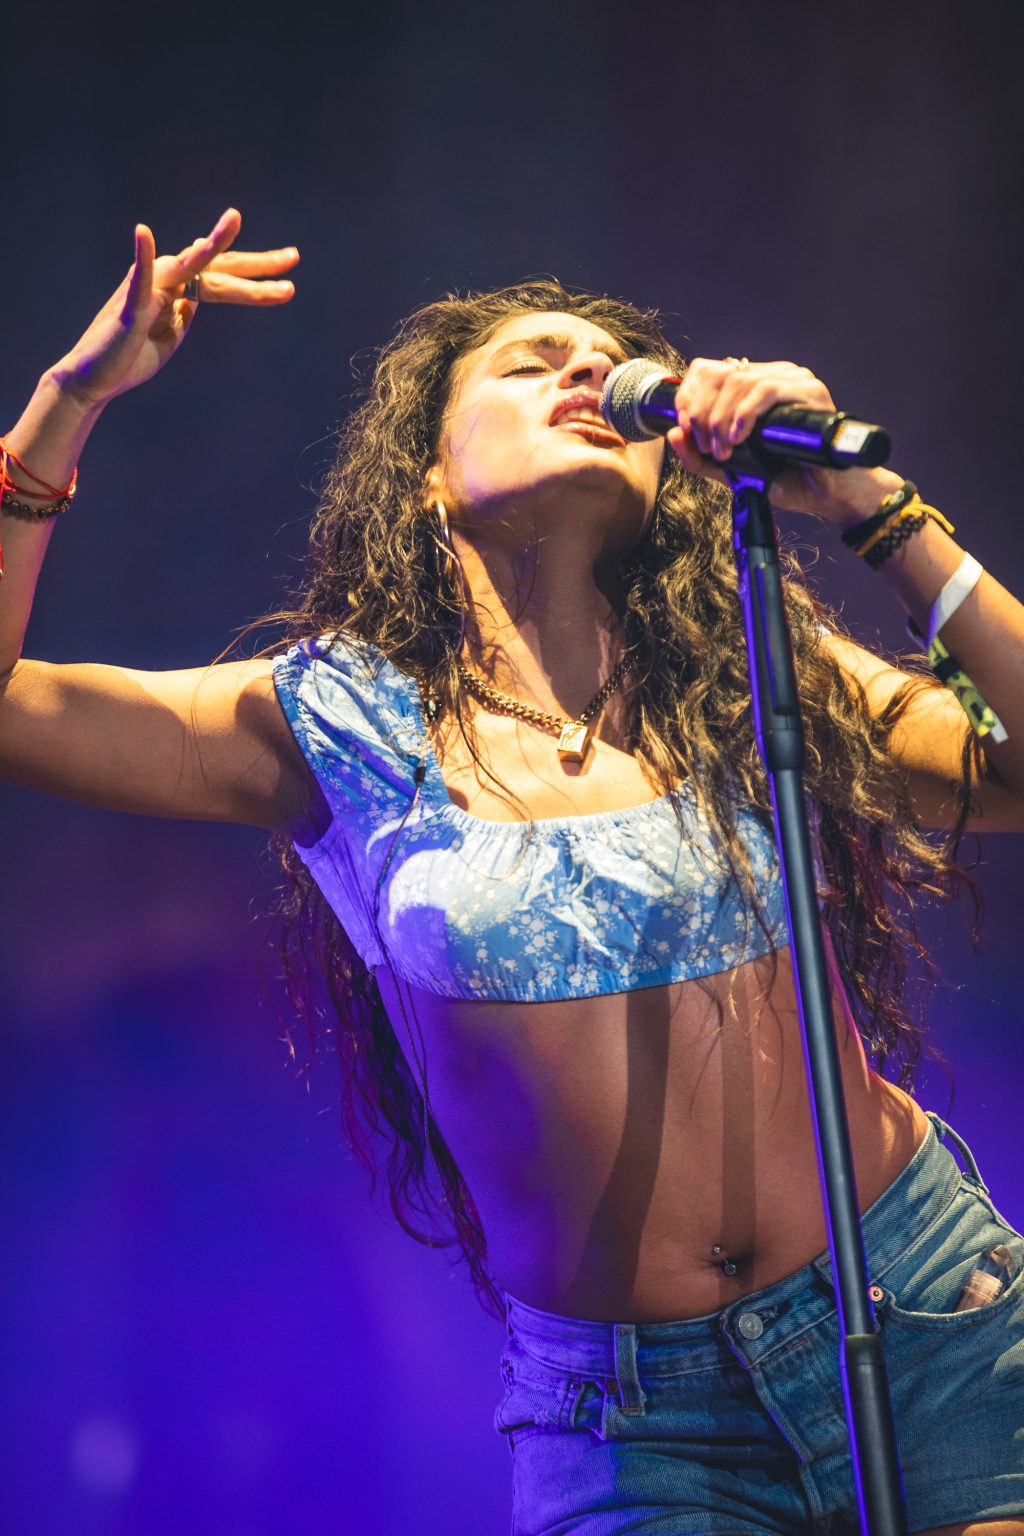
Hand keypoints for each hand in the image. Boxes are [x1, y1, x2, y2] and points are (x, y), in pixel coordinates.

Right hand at [49, 208, 298, 409]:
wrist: (95, 380)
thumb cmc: (131, 357)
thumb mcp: (171, 336)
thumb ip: (184, 315)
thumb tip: (196, 299)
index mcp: (181, 293)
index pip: (224, 279)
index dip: (257, 277)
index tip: (289, 282)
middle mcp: (168, 283)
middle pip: (218, 268)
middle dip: (257, 264)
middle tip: (294, 257)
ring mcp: (150, 291)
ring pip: (188, 266)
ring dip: (211, 244)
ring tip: (234, 220)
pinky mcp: (131, 308)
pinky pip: (138, 280)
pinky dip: (142, 256)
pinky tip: (143, 233)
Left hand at [667, 357, 900, 524]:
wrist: (826, 495)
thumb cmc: (786, 480)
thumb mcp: (730, 471)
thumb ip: (699, 458)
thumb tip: (672, 433)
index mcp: (753, 387)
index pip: (708, 370)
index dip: (689, 397)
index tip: (687, 430)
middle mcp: (772, 376)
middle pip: (719, 373)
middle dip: (702, 413)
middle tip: (707, 447)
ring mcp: (793, 380)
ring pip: (738, 381)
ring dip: (721, 418)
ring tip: (724, 450)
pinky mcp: (810, 392)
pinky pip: (766, 390)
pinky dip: (744, 415)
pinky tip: (739, 438)